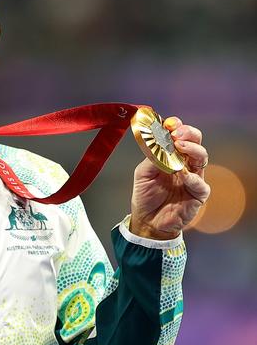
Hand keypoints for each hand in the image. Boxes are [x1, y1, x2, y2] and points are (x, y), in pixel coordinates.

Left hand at [129, 116, 210, 239]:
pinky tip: (183, 174)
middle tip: (177, 134)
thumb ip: (152, 158)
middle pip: (196, 143)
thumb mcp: (143, 173)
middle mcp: (186, 164)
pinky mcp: (198, 195)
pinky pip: (201, 184)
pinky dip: (193, 178)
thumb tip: (159, 144)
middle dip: (189, 134)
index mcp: (172, 156)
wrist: (147, 220)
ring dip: (193, 150)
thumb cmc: (146, 195)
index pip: (181, 136)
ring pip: (202, 158)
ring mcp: (194, 178)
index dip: (178, 127)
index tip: (170, 123)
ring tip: (180, 146)